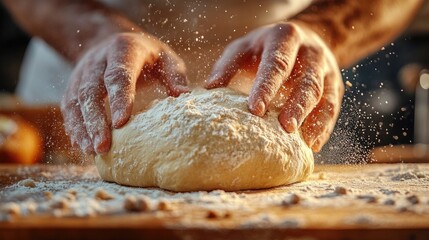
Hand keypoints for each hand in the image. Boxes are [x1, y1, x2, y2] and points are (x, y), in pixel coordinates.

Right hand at [61, 32, 188, 154]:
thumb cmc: (146, 55)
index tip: (121, 123)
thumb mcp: (165, 57)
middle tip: (103, 147)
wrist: (110, 41)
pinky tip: (82, 145)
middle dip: (95, 120)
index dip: (119, 98)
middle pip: (91, 90)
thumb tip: (184, 96)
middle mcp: (98, 61)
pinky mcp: (73, 86)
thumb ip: (174, 75)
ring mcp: (81, 73)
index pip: (118, 75)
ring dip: (82, 127)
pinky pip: (68, 107)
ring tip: (91, 152)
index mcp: (123, 50)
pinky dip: (74, 127)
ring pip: (76, 100)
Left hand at [206, 22, 343, 151]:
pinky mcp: (335, 85)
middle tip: (285, 128)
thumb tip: (209, 89)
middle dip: (297, 106)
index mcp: (285, 38)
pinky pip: (332, 108)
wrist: (305, 37)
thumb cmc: (265, 48)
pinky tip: (312, 144)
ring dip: (313, 119)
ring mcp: (326, 69)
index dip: (267, 87)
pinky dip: (323, 127)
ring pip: (324, 96)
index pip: (277, 64)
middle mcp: (310, 53)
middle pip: (307, 81)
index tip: (255, 110)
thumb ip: (227, 66)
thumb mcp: (243, 48)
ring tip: (302, 142)